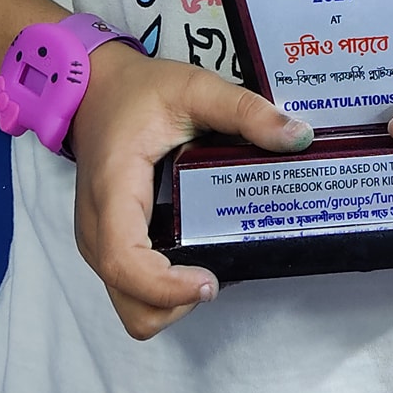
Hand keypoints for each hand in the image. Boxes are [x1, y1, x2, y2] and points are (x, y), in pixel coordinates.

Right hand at [70, 45, 313, 339]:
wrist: (94, 88)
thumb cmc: (136, 91)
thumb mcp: (195, 88)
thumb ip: (244, 111)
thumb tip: (297, 137)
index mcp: (114, 191)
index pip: (125, 263)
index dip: (167, 287)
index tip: (209, 281)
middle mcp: (97, 227)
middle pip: (130, 303)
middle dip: (177, 303)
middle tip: (217, 272)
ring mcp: (99, 241)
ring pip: (130, 304)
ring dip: (171, 300)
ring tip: (208, 265)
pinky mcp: (108, 244)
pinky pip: (131, 288)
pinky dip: (162, 289)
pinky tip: (193, 256)